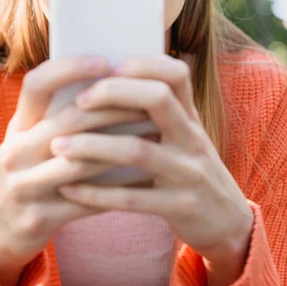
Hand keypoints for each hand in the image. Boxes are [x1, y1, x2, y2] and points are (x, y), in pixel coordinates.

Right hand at [0, 55, 136, 281]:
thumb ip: (61, 113)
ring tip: (154, 133)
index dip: (69, 68)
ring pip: (82, 161)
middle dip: (114, 108)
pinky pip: (88, 200)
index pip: (37, 83)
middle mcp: (15, 151)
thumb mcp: (34, 138)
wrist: (1, 228)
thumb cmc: (31, 170)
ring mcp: (23, 186)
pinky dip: (119, 188)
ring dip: (123, 146)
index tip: (105, 61)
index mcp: (18, 124)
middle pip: (69, 120)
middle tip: (149, 101)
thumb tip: (113, 79)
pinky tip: (145, 177)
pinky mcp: (38, 217)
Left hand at [54, 54, 253, 268]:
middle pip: (157, 99)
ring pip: (137, 150)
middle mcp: (192, 138)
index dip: (142, 64)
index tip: (107, 66)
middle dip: (113, 93)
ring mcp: (187, 173)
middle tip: (78, 101)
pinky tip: (68, 189)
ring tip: (58, 145)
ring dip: (92, 146)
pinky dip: (96, 193)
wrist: (228, 220)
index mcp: (190, 116)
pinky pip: (132, 199)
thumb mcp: (186, 133)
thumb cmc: (192, 168)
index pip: (176, 73)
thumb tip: (113, 74)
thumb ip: (161, 109)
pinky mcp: (178, 207)